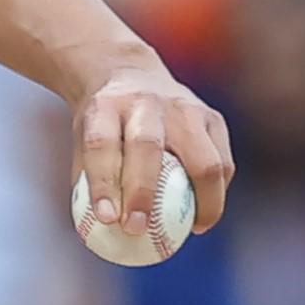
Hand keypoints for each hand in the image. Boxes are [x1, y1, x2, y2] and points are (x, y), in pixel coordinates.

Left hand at [75, 52, 232, 237]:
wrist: (128, 73)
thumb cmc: (103, 120)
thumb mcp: (82, 137)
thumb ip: (88, 179)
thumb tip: (98, 232)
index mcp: (105, 106)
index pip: (101, 144)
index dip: (102, 183)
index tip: (106, 219)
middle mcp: (146, 103)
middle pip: (147, 147)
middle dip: (144, 193)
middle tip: (138, 229)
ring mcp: (184, 107)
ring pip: (203, 158)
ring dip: (203, 200)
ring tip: (194, 227)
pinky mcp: (212, 117)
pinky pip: (222, 161)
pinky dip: (217, 192)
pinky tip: (205, 212)